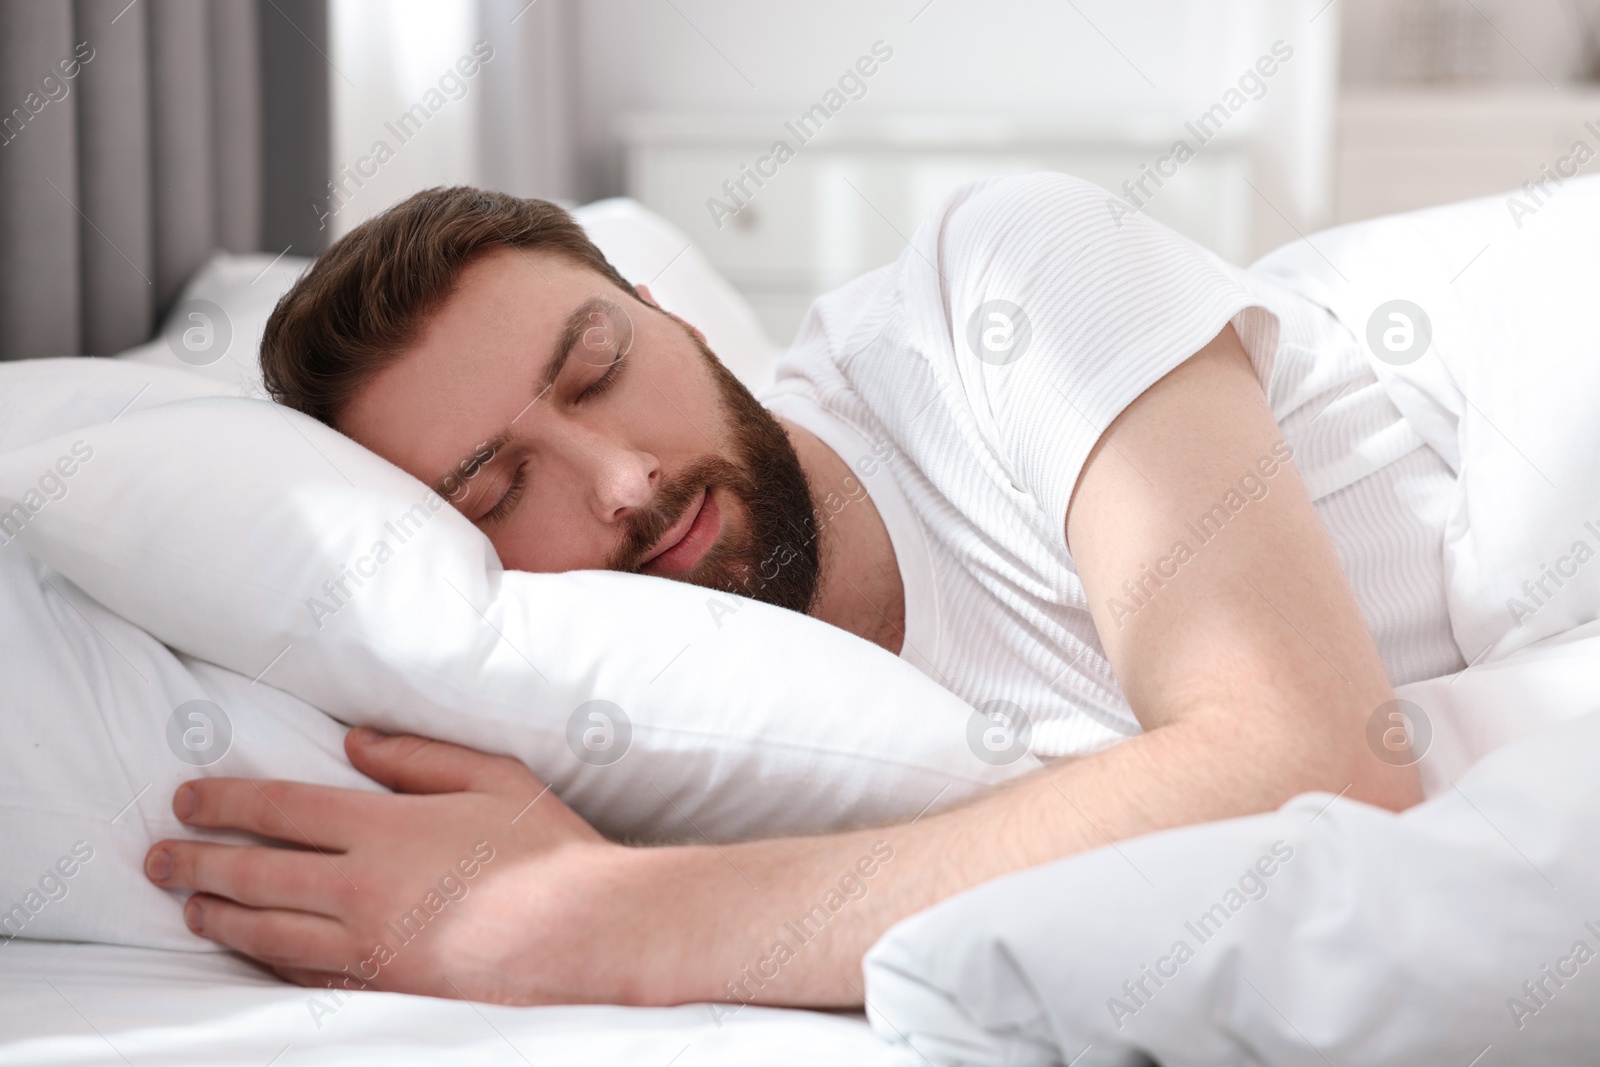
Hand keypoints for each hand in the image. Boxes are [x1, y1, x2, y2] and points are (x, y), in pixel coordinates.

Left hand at [144, 728, 631, 1004]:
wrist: (585, 932)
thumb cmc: (546, 848)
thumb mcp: (491, 775)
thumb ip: (416, 755)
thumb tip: (354, 743)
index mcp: (385, 828)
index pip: (280, 812)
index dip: (225, 803)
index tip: (186, 799)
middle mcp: (362, 889)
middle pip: (256, 876)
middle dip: (196, 865)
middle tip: (157, 859)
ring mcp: (369, 946)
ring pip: (267, 934)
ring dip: (218, 918)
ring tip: (189, 909)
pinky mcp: (385, 987)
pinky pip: (306, 976)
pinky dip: (267, 963)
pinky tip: (253, 955)